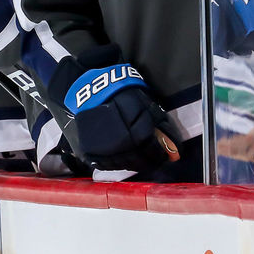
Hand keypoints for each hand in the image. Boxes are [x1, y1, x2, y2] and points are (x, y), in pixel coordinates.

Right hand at [56, 44, 179, 172]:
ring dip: (134, 164)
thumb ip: (158, 121)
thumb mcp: (142, 100)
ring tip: (138, 159)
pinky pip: (107, 166)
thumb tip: (173, 142)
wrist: (80, 87)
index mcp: (137, 130)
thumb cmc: (115, 90)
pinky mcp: (88, 153)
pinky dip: (116, 164)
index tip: (168, 155)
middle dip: (150, 161)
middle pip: (140, 161)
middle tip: (154, 158)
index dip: (162, 154)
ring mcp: (103, 150)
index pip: (154, 151)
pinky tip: (121, 158)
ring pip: (124, 166)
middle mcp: (121, 144)